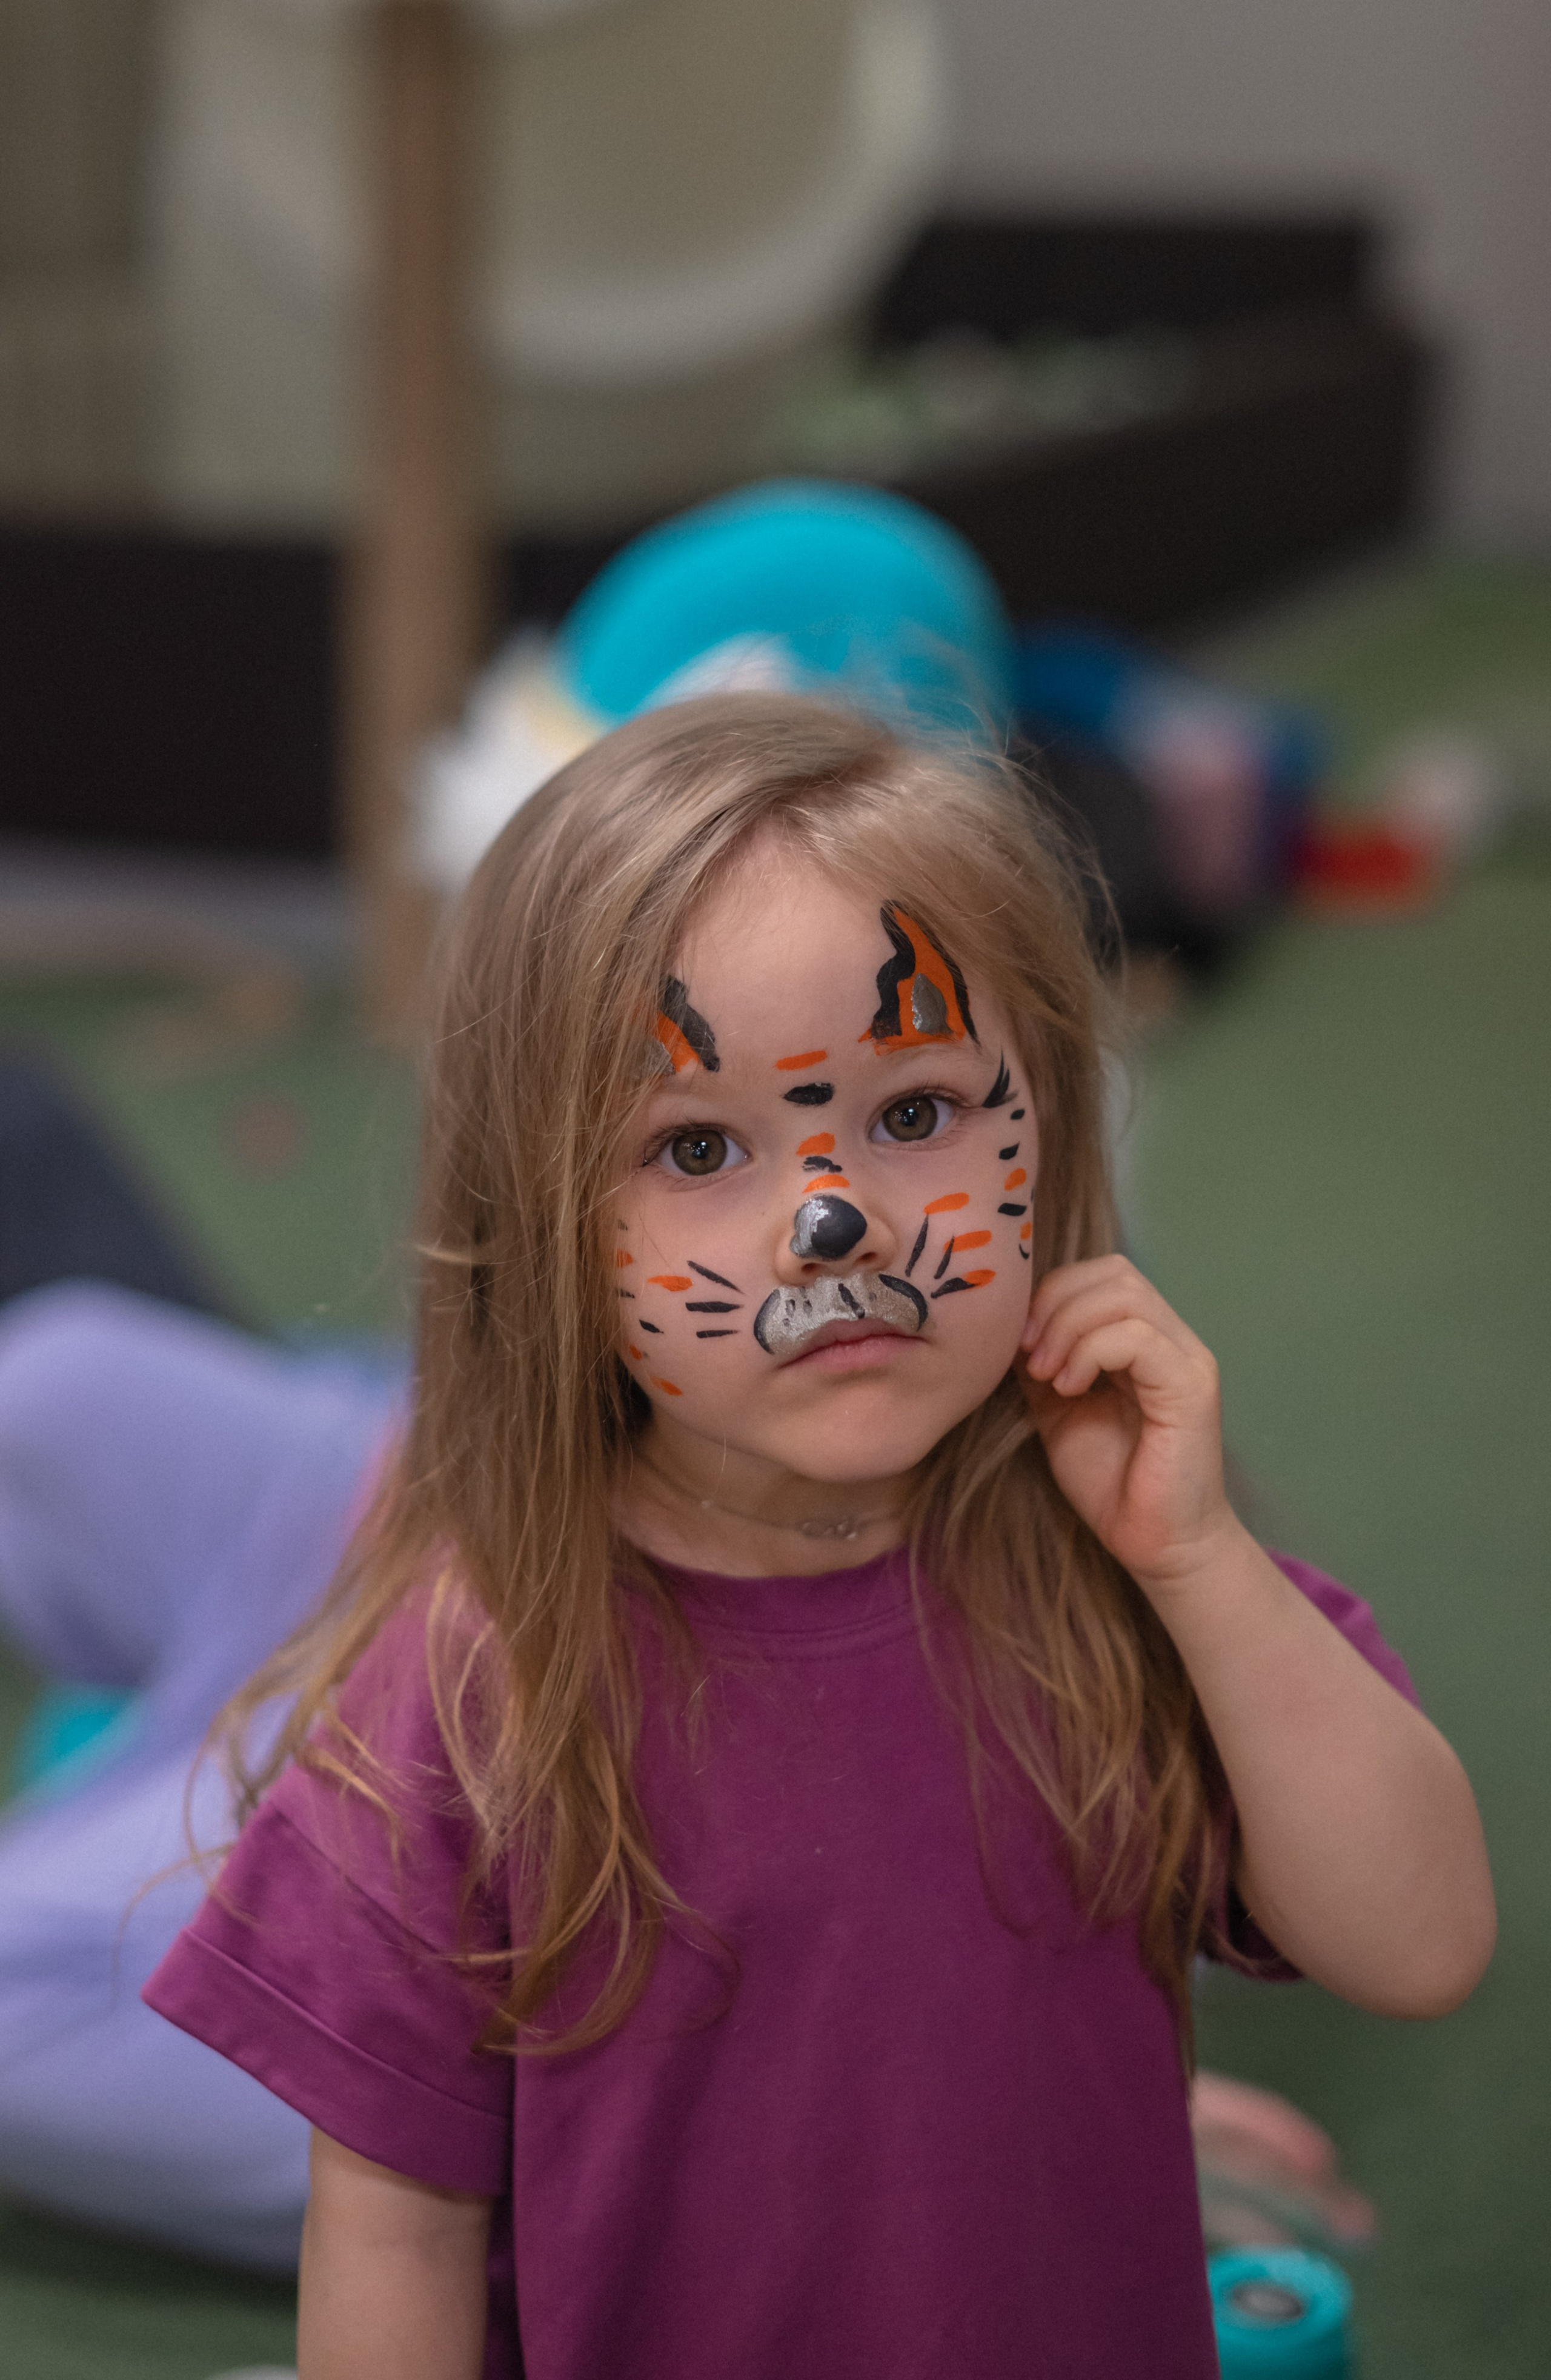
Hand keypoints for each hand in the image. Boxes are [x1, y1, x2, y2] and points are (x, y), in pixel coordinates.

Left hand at [1021, 1255, 1236, 1592]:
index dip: (1052, 1293)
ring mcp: (1186, 1358)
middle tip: (1029, 1353)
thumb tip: (1009, 1327)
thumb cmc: (1109, 1482)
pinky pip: (1138, 1337)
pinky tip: (1070, 1388)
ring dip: (1068, 1326)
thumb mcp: (1057, 1410)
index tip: (1018, 1342)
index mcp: (1143, 1338)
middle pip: (1114, 1272)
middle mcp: (1173, 1338)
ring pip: (1125, 1295)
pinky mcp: (1192, 1386)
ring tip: (1048, 1373)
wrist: (1156, 1544)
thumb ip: (1042, 1363)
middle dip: (1056, 1302)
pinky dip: (1091, 1351)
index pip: (1101, 1274)